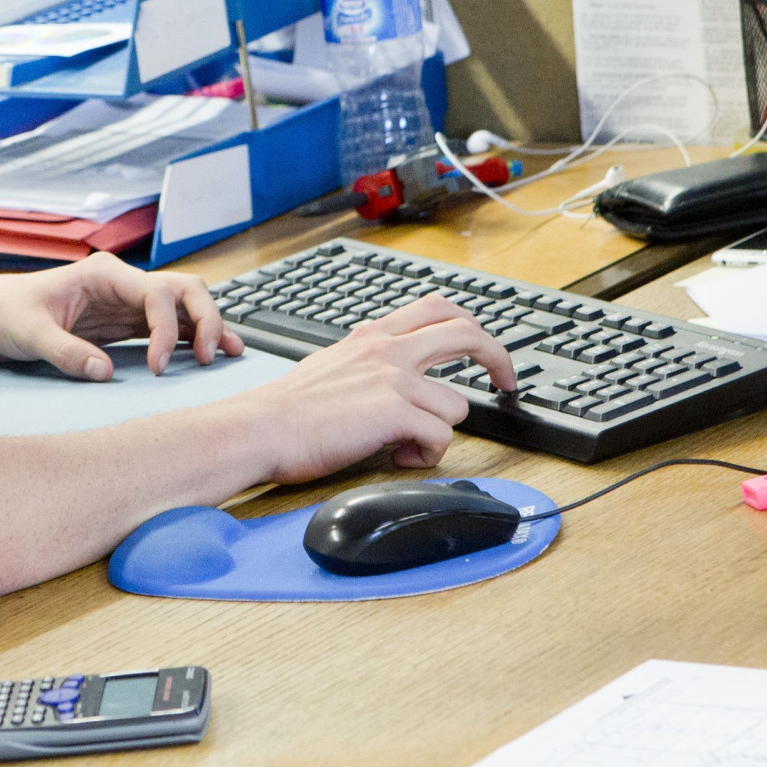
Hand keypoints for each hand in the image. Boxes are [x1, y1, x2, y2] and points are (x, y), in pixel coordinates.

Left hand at [0, 252, 241, 379]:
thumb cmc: (3, 313)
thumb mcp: (27, 334)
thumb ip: (65, 352)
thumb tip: (103, 372)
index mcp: (103, 275)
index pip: (155, 293)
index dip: (167, 329)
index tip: (158, 366)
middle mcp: (123, 283)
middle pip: (184, 289)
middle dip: (206, 319)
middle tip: (211, 358)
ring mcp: (128, 302)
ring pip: (184, 305)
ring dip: (209, 325)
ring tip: (229, 354)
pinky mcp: (126, 323)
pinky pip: (171, 326)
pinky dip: (193, 338)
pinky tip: (211, 354)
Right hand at [241, 295, 516, 482]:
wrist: (260, 428)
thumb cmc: (286, 410)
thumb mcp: (332, 366)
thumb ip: (368, 364)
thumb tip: (393, 386)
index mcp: (372, 336)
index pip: (436, 308)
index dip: (471, 325)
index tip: (483, 351)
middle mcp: (387, 349)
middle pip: (466, 332)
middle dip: (497, 359)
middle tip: (506, 383)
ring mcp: (393, 378)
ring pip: (457, 405)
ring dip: (437, 432)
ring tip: (402, 445)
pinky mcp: (395, 411)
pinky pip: (440, 437)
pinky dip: (425, 455)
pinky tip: (396, 457)